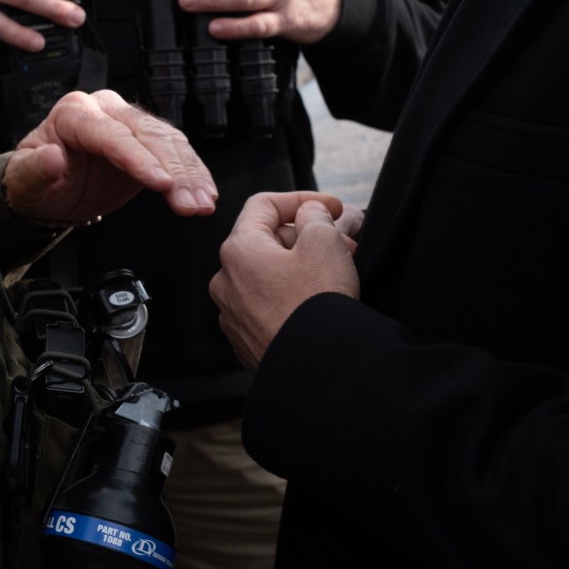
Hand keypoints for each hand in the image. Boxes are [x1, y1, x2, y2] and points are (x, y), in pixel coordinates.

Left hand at [5, 89, 217, 222]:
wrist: (46, 188)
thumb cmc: (35, 181)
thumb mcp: (24, 180)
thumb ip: (36, 169)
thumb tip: (51, 158)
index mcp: (74, 113)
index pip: (112, 135)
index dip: (139, 159)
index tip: (161, 183)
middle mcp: (105, 110)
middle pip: (148, 135)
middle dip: (175, 170)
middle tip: (191, 202)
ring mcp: (128, 124)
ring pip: (168, 141)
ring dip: (190, 174)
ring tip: (202, 204)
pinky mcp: (146, 142)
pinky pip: (177, 152)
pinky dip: (194, 173)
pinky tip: (205, 193)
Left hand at [210, 191, 361, 368]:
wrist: (317, 369)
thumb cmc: (316, 305)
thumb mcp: (324, 242)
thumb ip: (313, 215)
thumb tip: (308, 214)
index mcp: (238, 251)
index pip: (263, 205)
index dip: (301, 199)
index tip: (331, 208)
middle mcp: (226, 282)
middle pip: (266, 241)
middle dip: (306, 237)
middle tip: (342, 245)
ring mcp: (234, 315)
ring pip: (268, 275)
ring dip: (301, 267)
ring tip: (335, 274)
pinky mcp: (247, 341)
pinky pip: (268, 306)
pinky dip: (291, 297)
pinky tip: (317, 303)